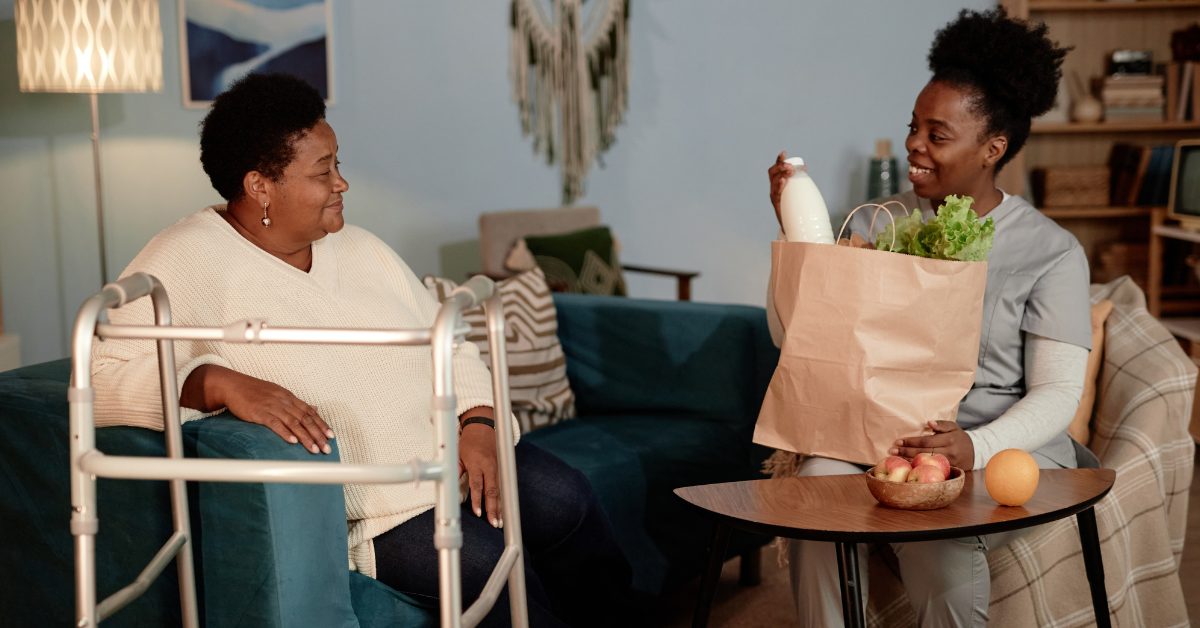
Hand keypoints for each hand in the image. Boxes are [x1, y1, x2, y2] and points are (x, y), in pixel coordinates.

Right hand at [181, 364, 332, 453]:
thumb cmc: (256, 391)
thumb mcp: (279, 393)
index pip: (310, 413)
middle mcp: (284, 401)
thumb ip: (297, 403)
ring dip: (305, 437)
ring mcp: (272, 407)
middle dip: (318, 435)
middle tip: (327, 448)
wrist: (234, 385)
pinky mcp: (259, 413)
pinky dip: (285, 433)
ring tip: (314, 449)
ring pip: (293, 423)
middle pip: (305, 419)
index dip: (322, 424)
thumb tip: (314, 408)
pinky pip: (275, 423)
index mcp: (290, 397)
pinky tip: (292, 442)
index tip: (331, 436)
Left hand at [458, 407, 501, 527]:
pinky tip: (501, 510)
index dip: (478, 499)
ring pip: (499, 491)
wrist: (483, 427)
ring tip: (498, 521)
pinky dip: (501, 500)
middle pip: (492, 491)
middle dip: (493, 508)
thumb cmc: (469, 441)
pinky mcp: (501, 469)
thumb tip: (449, 487)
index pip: (478, 484)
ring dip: (499, 507)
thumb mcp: (458, 454)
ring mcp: (497, 468)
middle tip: (493, 522)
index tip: (478, 512)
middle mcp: (489, 466)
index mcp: (477, 463)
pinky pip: (501, 487)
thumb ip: (456, 471)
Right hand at [768, 151, 795, 228]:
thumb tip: (803, 168)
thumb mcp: (795, 191)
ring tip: (790, 171)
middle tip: (790, 166)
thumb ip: (798, 180)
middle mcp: (774, 189)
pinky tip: (784, 181)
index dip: (778, 160)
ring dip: (782, 174)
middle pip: (772, 173)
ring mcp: (775, 197)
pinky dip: (780, 186)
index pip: (776, 170)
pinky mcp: (777, 205)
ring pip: (774, 181)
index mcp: (777, 184)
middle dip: (780, 166)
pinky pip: (776, 194)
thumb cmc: (794, 206)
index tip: (784, 153)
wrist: (792, 225)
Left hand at [889, 420, 974, 470]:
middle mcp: (948, 452)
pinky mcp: (947, 470)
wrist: (975, 452)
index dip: (911, 441)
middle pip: (923, 452)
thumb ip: (941, 424)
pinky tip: (907, 465)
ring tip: (895, 458)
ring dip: (909, 460)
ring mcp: (948, 463)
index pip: (926, 441)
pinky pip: (930, 468)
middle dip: (906, 451)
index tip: (898, 441)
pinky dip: (918, 467)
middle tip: (892, 451)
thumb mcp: (953, 427)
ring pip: (925, 462)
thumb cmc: (960, 437)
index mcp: (948, 439)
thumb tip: (929, 422)